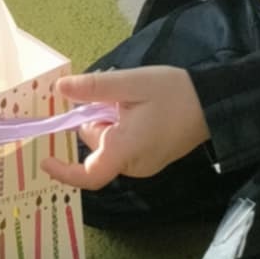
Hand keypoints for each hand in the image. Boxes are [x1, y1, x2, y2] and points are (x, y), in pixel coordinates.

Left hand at [40, 67, 207, 189]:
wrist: (214, 103)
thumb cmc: (173, 93)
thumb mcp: (130, 83)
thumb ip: (93, 89)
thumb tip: (60, 90)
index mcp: (126, 150)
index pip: (89, 175)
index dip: (64, 172)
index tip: (45, 160)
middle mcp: (133, 165)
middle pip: (96, 149)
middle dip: (97, 120)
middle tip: (114, 97)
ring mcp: (143, 165)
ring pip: (109, 145)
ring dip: (110, 122)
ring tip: (131, 100)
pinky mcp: (151, 159)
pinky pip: (123, 146)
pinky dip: (121, 127)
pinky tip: (138, 109)